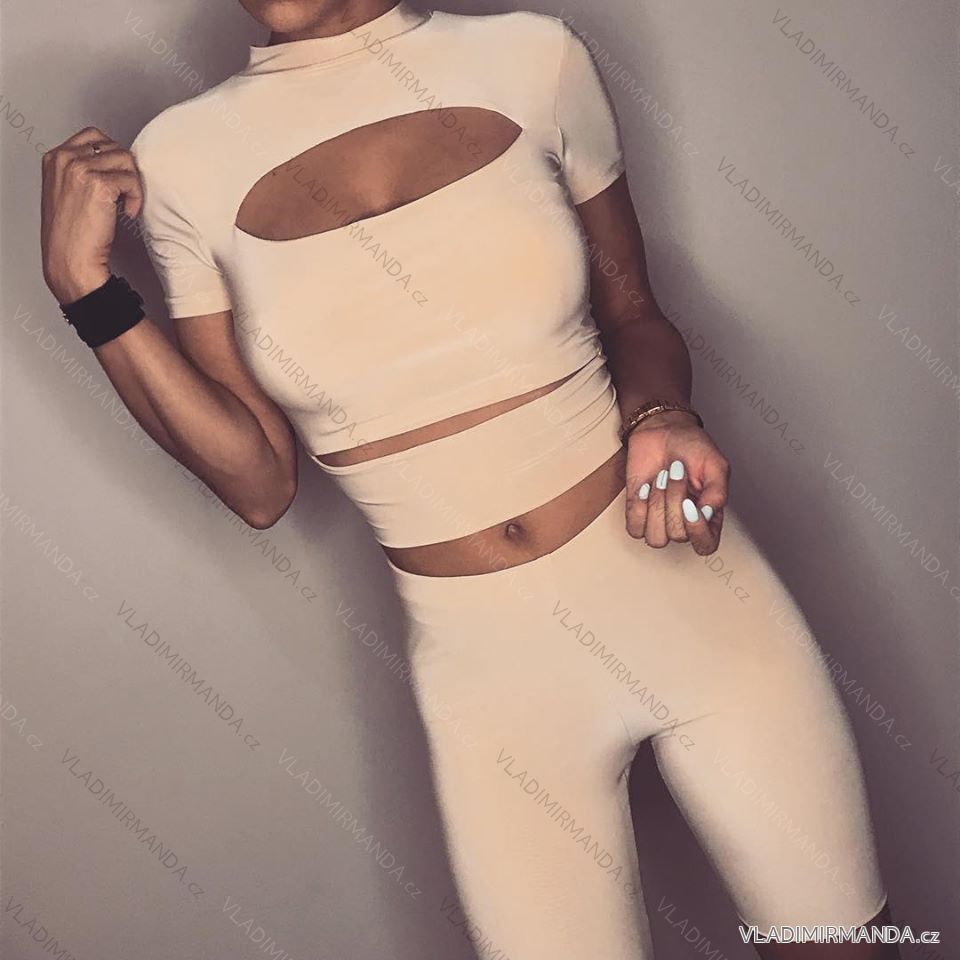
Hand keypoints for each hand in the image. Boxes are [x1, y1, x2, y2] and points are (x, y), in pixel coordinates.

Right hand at [41, 126, 142, 303]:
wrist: (70, 259)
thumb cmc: (72, 233)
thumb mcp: (67, 192)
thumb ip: (82, 171)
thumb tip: (115, 161)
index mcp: (55, 158)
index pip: (94, 136)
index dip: (113, 156)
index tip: (117, 179)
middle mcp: (65, 159)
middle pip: (114, 147)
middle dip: (126, 173)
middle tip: (124, 197)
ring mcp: (80, 169)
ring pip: (126, 161)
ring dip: (133, 185)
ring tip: (125, 207)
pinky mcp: (98, 185)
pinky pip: (132, 180)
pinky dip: (136, 198)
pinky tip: (127, 214)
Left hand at [623, 410, 728, 553]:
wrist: (662, 429)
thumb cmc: (691, 445)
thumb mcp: (714, 463)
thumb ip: (717, 492)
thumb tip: (708, 515)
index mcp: (707, 516)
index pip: (705, 545)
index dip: (697, 532)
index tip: (690, 504)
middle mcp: (684, 522)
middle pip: (677, 535)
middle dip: (674, 499)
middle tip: (676, 472)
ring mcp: (659, 519)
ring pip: (655, 537)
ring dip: (656, 505)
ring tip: (661, 479)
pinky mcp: (637, 512)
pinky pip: (634, 528)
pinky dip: (638, 507)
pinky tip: (645, 487)